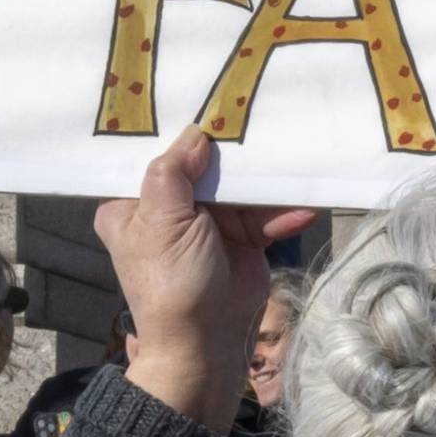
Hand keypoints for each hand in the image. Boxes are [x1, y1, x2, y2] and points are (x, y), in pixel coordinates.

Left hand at [97, 129, 313, 434]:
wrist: (209, 340)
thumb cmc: (171, 282)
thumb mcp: (163, 224)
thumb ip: (174, 174)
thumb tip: (195, 132)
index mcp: (134, 205)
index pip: (152, 156)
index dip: (176, 131)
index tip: (202, 96)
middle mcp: (170, 209)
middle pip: (204, 166)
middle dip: (232, 152)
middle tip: (259, 119)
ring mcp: (209, 222)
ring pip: (240, 187)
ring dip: (267, 184)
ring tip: (292, 166)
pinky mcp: (243, 237)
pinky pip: (265, 214)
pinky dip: (282, 213)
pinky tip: (301, 212)